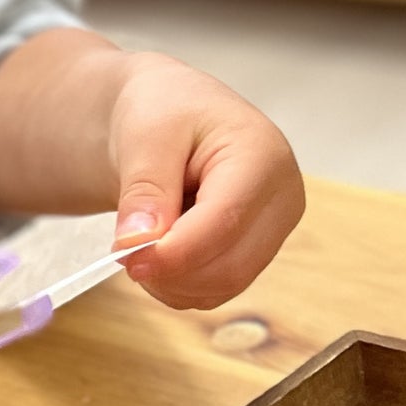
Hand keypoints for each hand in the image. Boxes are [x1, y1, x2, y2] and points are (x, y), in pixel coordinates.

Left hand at [107, 53, 303, 309]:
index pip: (224, 223)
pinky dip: (177, 286)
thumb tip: (138, 240)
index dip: (172, 252)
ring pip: (220, 287)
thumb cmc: (163, 113)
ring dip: (169, 281)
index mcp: (263, 157)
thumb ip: (144, 189)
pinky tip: (160, 253)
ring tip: (143, 241)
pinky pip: (213, 292)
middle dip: (168, 270)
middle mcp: (281, 199)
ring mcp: (272, 232)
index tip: (125, 256)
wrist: (169, 118)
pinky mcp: (254, 255)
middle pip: (227, 266)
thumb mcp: (145, 137)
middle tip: (123, 251)